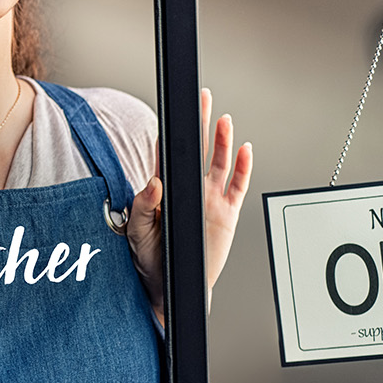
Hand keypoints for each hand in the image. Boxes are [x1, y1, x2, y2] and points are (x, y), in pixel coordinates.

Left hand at [127, 88, 253, 316]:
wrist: (171, 285)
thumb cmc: (151, 258)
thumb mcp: (138, 232)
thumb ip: (144, 206)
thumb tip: (153, 182)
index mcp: (166, 189)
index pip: (169, 153)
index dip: (173, 131)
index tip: (175, 107)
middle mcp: (189, 190)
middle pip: (196, 149)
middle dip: (200, 123)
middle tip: (203, 97)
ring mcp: (209, 200)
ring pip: (218, 163)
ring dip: (222, 141)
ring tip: (224, 119)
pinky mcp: (226, 213)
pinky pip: (237, 186)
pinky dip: (242, 167)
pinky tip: (244, 150)